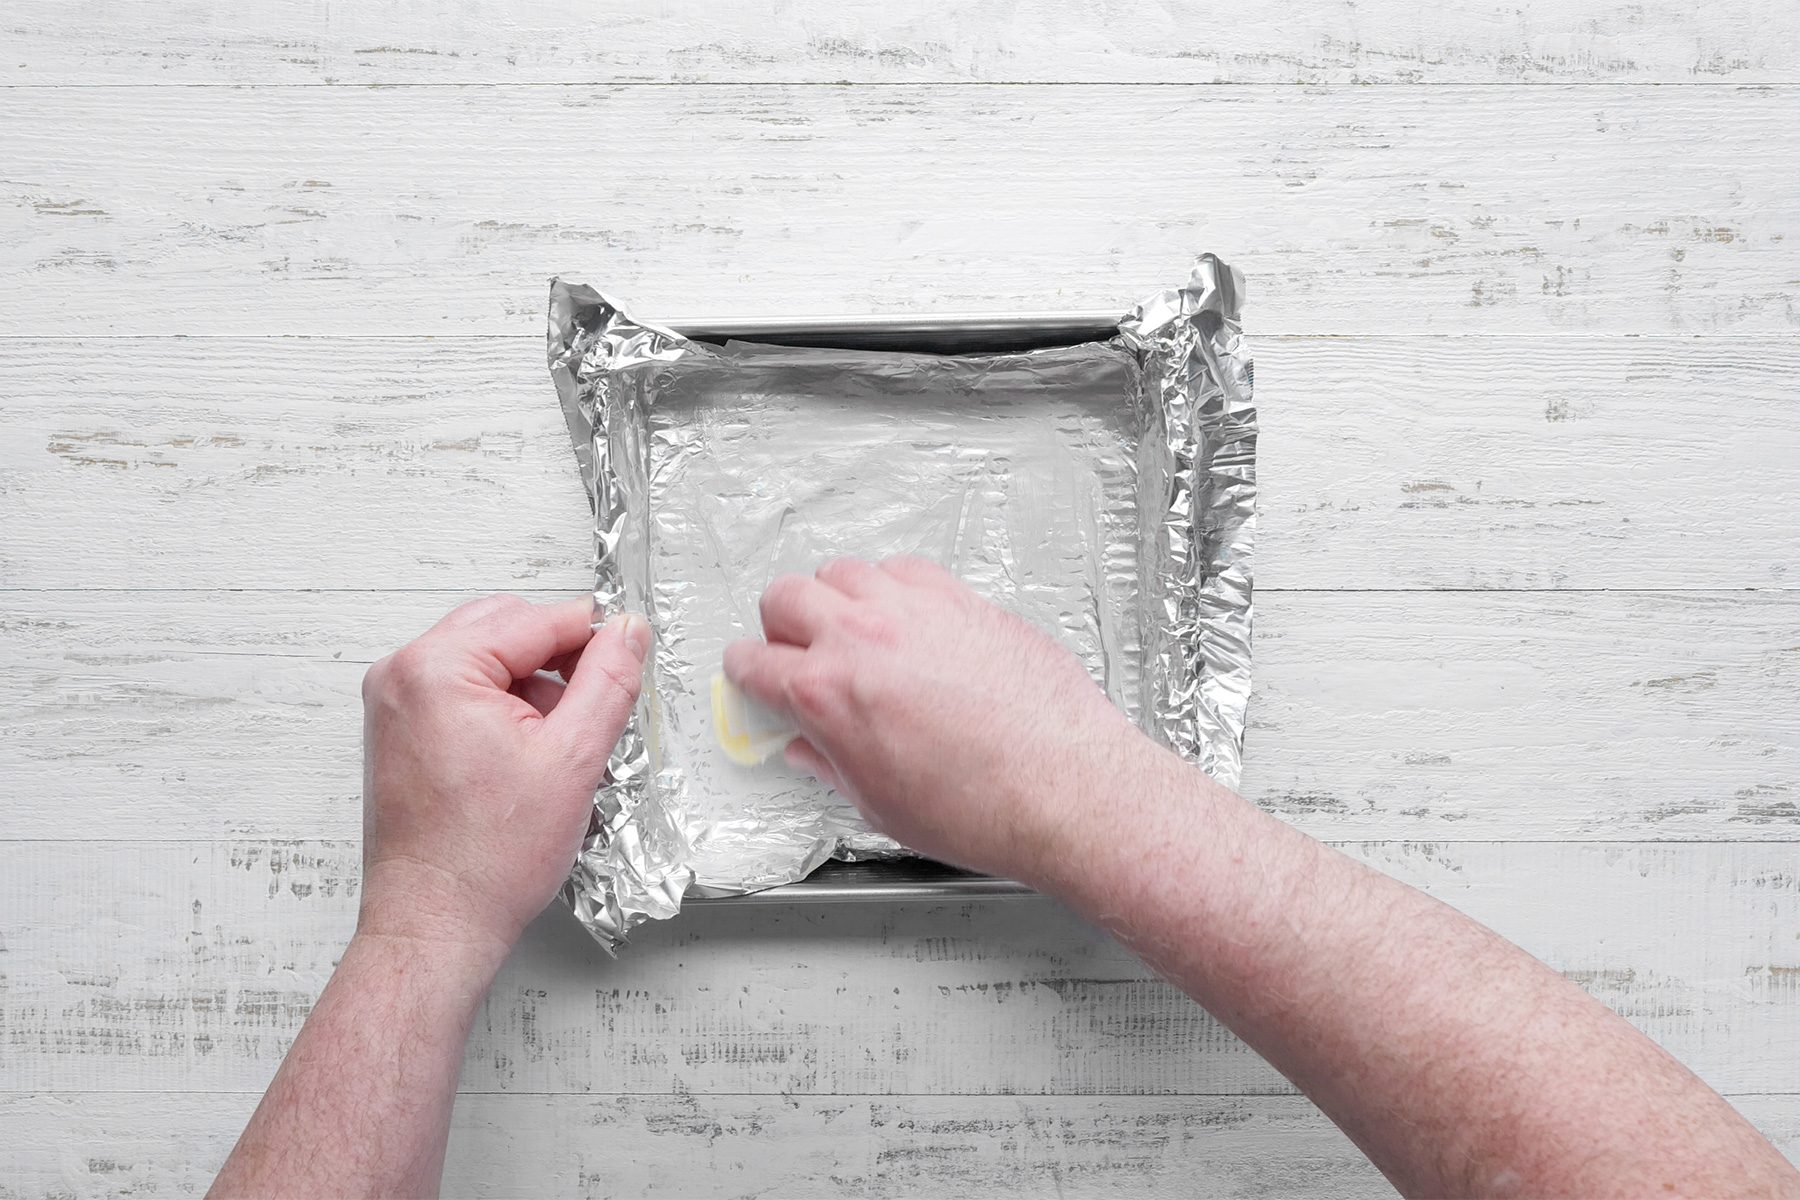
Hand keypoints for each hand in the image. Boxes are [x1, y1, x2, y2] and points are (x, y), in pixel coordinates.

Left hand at [358, 595, 648, 955]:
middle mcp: (402, 675)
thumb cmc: (487, 860)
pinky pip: (461, 688)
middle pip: (504, 626)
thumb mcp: (573, 760)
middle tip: (596, 704)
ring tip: (557, 743)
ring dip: (530, 683)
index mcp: (437, 669)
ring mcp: (393, 702)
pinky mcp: (397, 730)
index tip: (630, 649)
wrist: (435, 923)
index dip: (592, 634)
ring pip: (485, 656)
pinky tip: (526, 753)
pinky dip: (501, 704)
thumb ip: (608, 681)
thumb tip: (626, 631)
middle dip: (557, 658)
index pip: (534, 619)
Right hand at [723, 556, 1141, 882]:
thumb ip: (829, 762)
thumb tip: (808, 747)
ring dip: (833, 598)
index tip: (754, 678)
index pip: (752, 661)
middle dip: (779, 626)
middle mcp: (863, 636)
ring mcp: (914, 609)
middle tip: (796, 653)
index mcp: (827, 692)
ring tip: (850, 631)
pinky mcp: (961, 597)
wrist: (1064, 787)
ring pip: (841, 570)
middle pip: (785, 596)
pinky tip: (903, 618)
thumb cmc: (985, 806)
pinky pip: (903, 568)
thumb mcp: (878, 804)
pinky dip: (890, 587)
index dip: (746, 674)